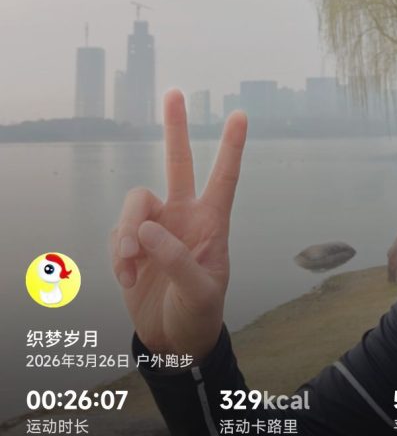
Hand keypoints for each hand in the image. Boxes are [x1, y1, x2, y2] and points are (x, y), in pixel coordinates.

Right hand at [110, 89, 246, 360]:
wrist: (173, 342)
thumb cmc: (199, 315)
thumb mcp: (200, 293)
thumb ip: (177, 260)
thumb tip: (147, 229)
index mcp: (212, 224)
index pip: (224, 179)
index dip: (232, 147)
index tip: (241, 114)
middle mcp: (184, 217)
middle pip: (178, 164)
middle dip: (176, 128)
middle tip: (176, 93)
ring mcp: (156, 228)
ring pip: (135, 205)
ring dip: (128, 232)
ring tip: (130, 264)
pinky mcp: (131, 244)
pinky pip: (117, 235)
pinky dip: (118, 256)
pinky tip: (128, 278)